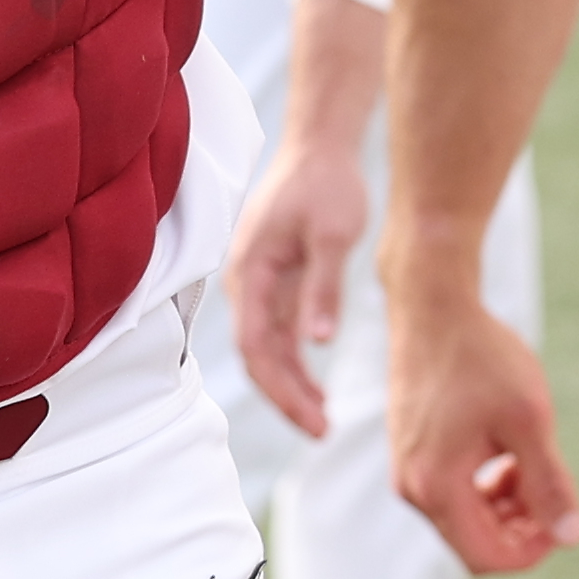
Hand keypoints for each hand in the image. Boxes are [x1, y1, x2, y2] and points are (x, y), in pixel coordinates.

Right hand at [224, 123, 372, 442]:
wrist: (320, 146)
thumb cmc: (327, 184)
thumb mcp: (332, 234)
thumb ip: (323, 288)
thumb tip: (318, 344)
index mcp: (251, 273)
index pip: (256, 348)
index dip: (281, 390)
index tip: (312, 420)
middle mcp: (247, 284)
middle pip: (258, 356)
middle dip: (286, 398)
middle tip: (322, 432)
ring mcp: (259, 284)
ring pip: (267, 349)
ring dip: (291, 386)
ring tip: (322, 421)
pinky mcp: (276, 282)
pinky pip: (278, 334)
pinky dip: (296, 363)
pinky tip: (319, 387)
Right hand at [382, 269, 578, 576]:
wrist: (433, 308)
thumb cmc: (482, 357)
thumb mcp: (529, 419)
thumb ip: (550, 482)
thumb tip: (572, 537)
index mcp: (437, 486)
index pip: (488, 558)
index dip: (533, 551)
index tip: (564, 519)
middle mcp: (412, 488)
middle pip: (475, 544)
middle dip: (521, 528)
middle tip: (555, 489)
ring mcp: (407, 471)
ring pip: (464, 520)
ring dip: (506, 507)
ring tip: (532, 464)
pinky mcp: (411, 454)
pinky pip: (451, 493)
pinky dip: (485, 487)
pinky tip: (509, 453)